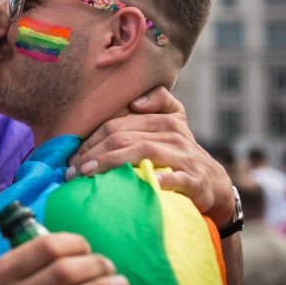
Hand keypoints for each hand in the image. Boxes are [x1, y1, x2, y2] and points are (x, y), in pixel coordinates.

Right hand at [0, 233, 126, 284]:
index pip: (47, 246)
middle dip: (95, 264)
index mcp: (1, 273)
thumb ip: (31, 260)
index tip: (84, 247)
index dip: (74, 243)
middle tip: (107, 266)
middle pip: (66, 271)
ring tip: (119, 282)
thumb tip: (78, 246)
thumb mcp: (8, 276)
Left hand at [66, 86, 233, 226]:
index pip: (116, 124)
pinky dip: (159, 179)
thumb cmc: (180, 152)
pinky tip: (143, 183)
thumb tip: (136, 101)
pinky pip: (175, 178)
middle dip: (92, 153)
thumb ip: (157, 101)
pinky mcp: (194, 180)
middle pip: (124, 137)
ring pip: (143, 152)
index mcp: (163, 118)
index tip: (71, 157)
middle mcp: (173, 133)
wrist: (214, 183)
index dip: (90, 140)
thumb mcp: (173, 120)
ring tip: (88, 175)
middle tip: (72, 171)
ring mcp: (184, 156)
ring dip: (111, 163)